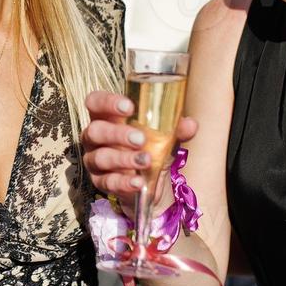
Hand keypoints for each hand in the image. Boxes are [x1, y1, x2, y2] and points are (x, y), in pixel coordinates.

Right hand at [81, 90, 197, 212]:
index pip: (95, 102)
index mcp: (107, 117)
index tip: (129, 106)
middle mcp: (95, 137)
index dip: (107, 102)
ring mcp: (95, 160)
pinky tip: (139, 182)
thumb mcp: (164, 137)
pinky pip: (108, 182)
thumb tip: (190, 124)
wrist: (150, 183)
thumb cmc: (150, 148)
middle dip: (117, 134)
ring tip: (146, 161)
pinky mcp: (101, 182)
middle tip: (140, 139)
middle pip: (95, 130)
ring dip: (124, 159)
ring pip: (101, 157)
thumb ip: (176, 129)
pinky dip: (124, 182)